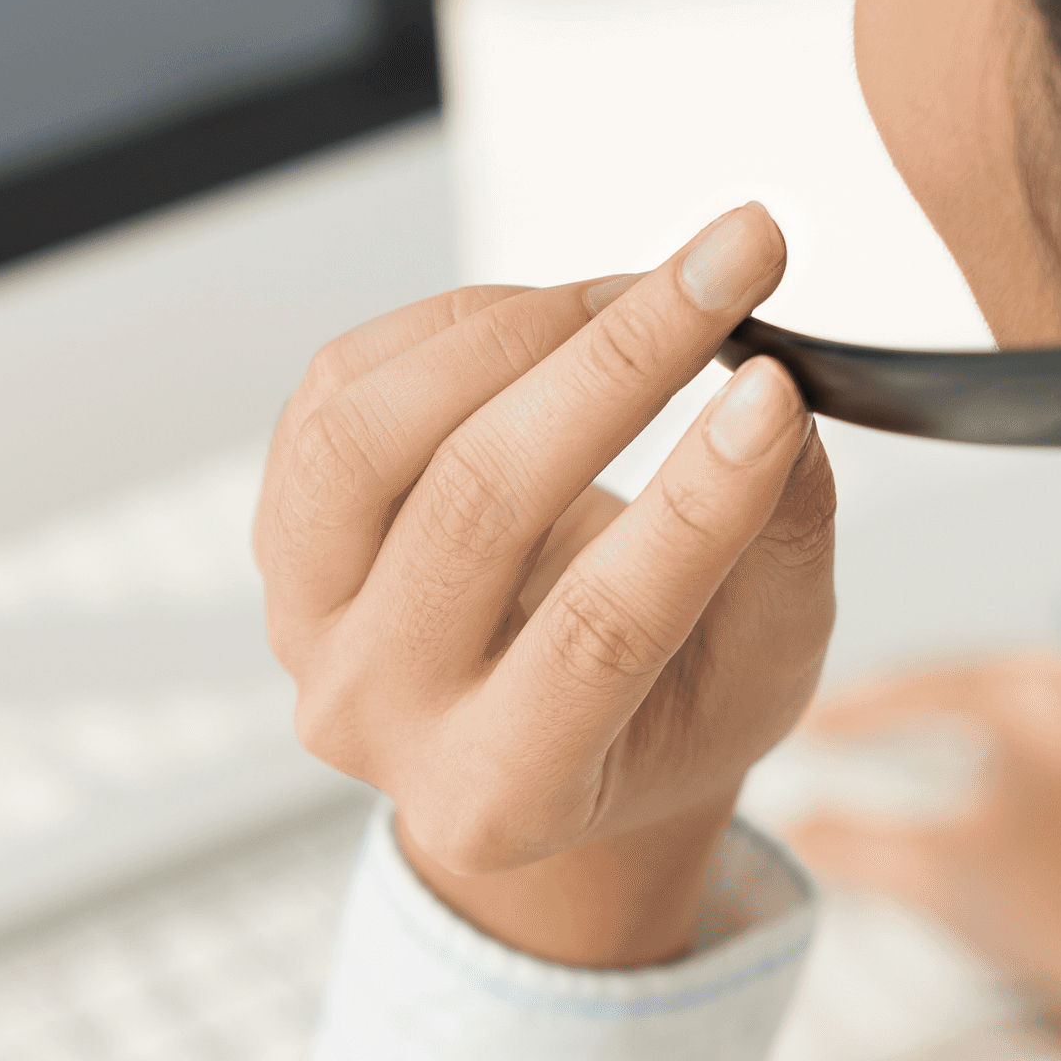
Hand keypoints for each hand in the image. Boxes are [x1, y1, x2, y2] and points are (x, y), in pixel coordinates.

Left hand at [258, 205, 836, 967]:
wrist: (535, 741)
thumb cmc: (655, 715)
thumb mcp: (757, 678)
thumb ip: (778, 557)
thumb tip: (776, 410)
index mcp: (501, 795)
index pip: (595, 635)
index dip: (690, 504)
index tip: (773, 388)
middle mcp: (376, 712)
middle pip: (473, 510)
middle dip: (617, 365)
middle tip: (733, 265)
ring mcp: (306, 620)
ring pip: (370, 437)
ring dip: (517, 329)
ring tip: (636, 293)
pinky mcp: (281, 525)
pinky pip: (340, 387)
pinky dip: (459, 323)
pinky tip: (553, 318)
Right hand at [786, 657, 1060, 1060]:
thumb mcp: (935, 874)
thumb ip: (852, 844)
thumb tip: (792, 828)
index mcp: (1036, 704)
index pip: (927, 686)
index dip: (858, 709)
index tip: (806, 727)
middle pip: (993, 676)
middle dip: (926, 692)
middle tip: (872, 714)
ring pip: (1047, 705)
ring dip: (984, 715)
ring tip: (937, 739)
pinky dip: (1031, 748)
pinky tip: (1013, 790)